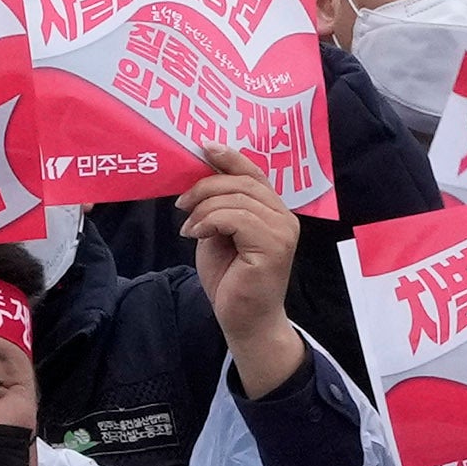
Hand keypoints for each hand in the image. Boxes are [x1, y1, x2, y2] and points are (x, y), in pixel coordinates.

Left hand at [182, 147, 303, 390]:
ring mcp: (282, 232)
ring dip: (203, 209)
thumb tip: (199, 174)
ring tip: (189, 227)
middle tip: (181, 204)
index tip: (203, 146)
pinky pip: (235, 217)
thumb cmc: (231, 277)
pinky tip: (196, 235)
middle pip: (241, 181)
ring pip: (235, 198)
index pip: (254, 172)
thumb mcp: (219, 231)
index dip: (229, 156)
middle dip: (204, 186)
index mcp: (274, 210)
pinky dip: (209, 221)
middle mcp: (285, 217)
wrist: (244, 319)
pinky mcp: (273, 247)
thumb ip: (220, 205)